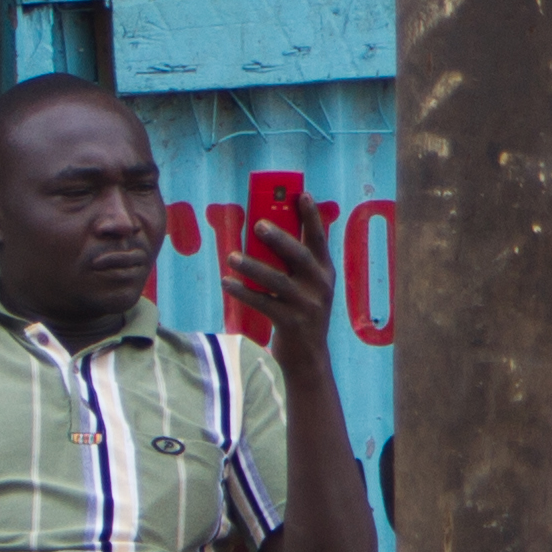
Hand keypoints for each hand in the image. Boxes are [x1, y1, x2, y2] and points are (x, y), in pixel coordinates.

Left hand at [221, 206, 338, 369]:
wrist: (309, 358)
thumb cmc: (301, 314)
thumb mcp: (307, 287)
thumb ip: (293, 265)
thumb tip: (264, 235)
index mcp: (324, 272)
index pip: (319, 238)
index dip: (311, 216)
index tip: (301, 194)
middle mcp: (320, 285)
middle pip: (299, 255)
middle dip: (279, 237)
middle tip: (258, 223)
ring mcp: (307, 304)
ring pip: (277, 280)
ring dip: (252, 266)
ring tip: (231, 256)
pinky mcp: (291, 322)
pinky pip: (263, 303)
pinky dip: (243, 292)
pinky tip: (227, 283)